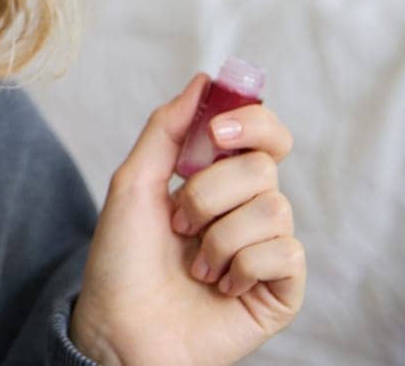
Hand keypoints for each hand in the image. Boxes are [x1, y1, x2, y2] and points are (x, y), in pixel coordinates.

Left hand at [69, 72, 305, 365]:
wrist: (119, 325)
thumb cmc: (121, 259)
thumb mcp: (133, 183)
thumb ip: (166, 129)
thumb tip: (203, 80)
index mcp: (218, 180)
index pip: (264, 134)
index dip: (252, 122)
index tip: (214, 132)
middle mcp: (249, 209)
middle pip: (262, 167)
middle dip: (208, 193)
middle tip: (179, 222)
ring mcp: (268, 248)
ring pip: (274, 208)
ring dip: (218, 236)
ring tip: (194, 263)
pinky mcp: (282, 288)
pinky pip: (284, 251)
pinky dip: (241, 265)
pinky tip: (220, 286)